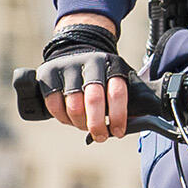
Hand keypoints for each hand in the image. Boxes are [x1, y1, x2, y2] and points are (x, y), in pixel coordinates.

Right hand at [37, 21, 133, 140]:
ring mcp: (67, 67)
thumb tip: (139, 123)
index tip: (118, 132)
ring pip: (73, 106)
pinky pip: (54, 106)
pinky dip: (63, 118)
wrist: (75, 50)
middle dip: (97, 125)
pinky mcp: (48, 74)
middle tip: (100, 136)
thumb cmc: (101, 75)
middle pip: (93, 100)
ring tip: (84, 125)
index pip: (117, 92)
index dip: (118, 116)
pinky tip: (70, 118)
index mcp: (111, 65)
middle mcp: (90, 63)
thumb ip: (129, 100)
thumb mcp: (119, 80)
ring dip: (80, 123)